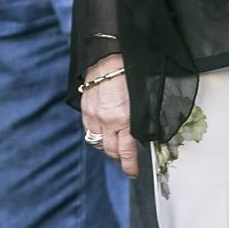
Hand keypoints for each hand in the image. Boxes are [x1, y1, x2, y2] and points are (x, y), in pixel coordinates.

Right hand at [79, 56, 138, 177]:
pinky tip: (102, 131)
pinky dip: (96, 133)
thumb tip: (143, 136)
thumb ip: (142, 120)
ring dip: (106, 146)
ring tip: (114, 143)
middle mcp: (107, 120)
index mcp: (125, 119)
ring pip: (97, 142)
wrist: (111, 55)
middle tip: (125, 157)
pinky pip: (88, 130)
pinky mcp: (85, 108)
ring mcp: (93, 115)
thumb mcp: (143, 100)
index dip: (130, 165)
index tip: (133, 172)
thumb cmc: (132, 73)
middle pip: (110, 150)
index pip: (126, 152)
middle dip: (118, 157)